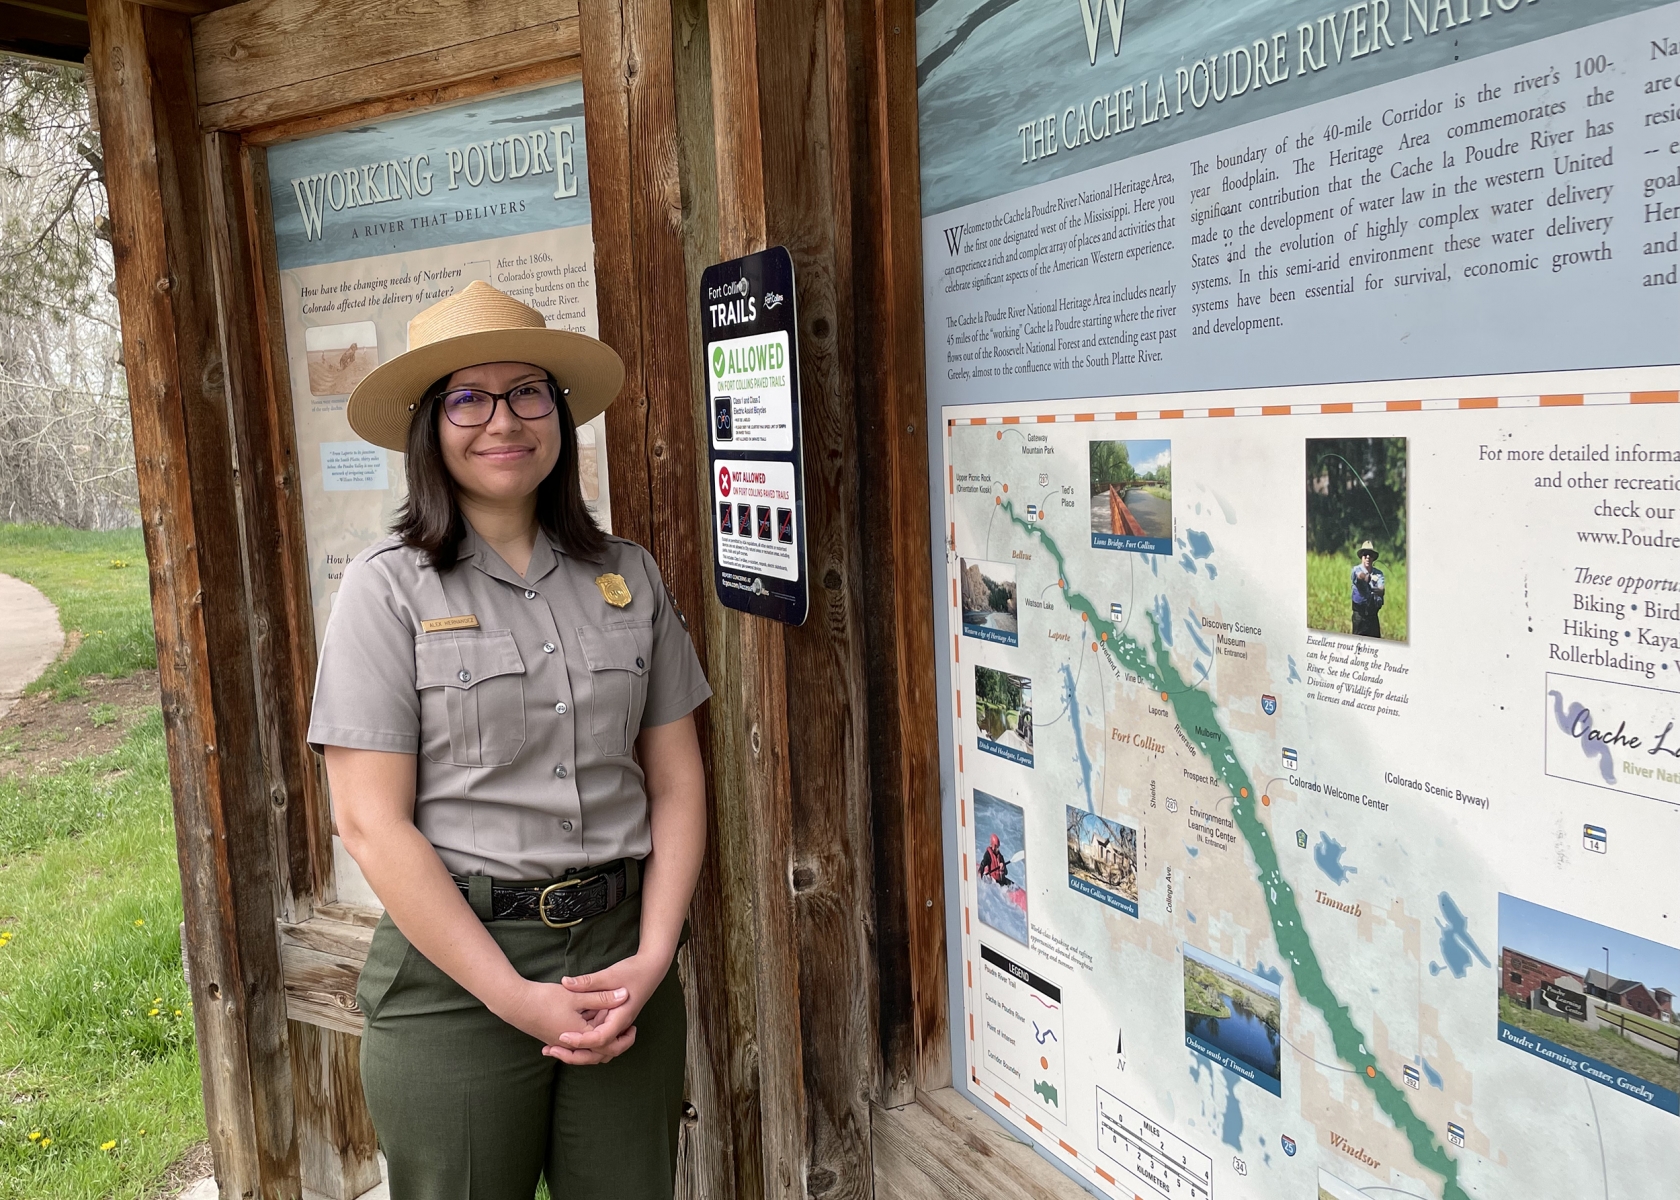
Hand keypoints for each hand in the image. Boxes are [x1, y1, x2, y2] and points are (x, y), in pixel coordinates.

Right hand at [495, 978, 633, 1064]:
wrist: (514, 1003)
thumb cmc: (545, 998)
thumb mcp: (577, 995)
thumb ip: (602, 997)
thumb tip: (625, 994)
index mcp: (580, 1036)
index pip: (608, 1046)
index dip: (624, 1039)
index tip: (634, 1028)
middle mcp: (571, 1045)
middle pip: (599, 1054)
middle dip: (615, 1045)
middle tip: (629, 1033)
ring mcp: (561, 1043)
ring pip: (587, 1050)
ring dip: (600, 1042)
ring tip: (613, 1028)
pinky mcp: (554, 1037)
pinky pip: (576, 1044)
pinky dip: (587, 1039)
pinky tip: (591, 1025)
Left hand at [543, 951, 672, 1064]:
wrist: (651, 969)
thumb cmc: (632, 971)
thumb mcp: (609, 975)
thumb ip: (587, 981)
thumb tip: (565, 982)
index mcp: (620, 1018)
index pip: (600, 1038)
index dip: (580, 1040)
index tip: (562, 1036)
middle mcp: (619, 1027)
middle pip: (600, 1053)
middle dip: (576, 1056)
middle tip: (553, 1050)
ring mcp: (616, 1026)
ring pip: (600, 1050)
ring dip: (579, 1053)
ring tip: (555, 1048)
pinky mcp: (611, 1022)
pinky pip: (598, 1040)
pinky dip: (584, 1043)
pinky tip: (566, 1036)